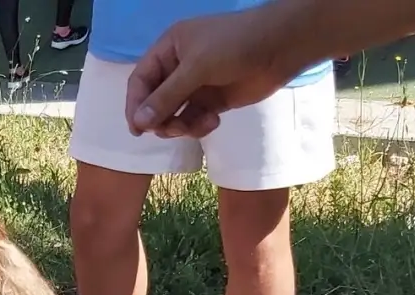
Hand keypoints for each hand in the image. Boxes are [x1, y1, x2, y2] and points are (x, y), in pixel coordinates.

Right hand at [125, 8, 294, 138]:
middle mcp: (179, 68)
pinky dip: (198, 126)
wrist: (279, 47)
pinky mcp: (213, 102)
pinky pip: (193, 120)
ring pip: (173, 114)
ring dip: (180, 125)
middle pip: (154, 101)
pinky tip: (212, 122)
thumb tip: (138, 123)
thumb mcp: (196, 67)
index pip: (141, 80)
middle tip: (170, 130)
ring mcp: (196, 86)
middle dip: (159, 118)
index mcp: (168, 49)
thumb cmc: (234, 46)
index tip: (137, 129)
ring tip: (198, 125)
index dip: (135, 104)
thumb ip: (166, 97)